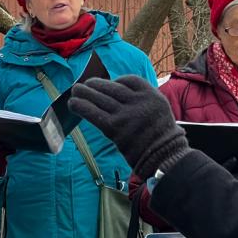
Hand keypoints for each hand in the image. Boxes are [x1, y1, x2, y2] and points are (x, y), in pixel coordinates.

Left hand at [69, 76, 189, 177]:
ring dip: (85, 92)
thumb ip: (144, 101)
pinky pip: (94, 112)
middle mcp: (139, 102)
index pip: (130, 80)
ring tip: (76, 90)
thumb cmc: (162, 137)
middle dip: (96, 84)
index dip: (117, 81)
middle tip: (86, 84)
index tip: (111, 84)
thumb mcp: (160, 110)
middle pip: (112, 87)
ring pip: (100, 97)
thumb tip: (122, 95)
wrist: (164, 156)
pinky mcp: (115, 128)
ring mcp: (126, 115)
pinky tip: (73, 104)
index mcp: (152, 95)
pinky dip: (81, 106)